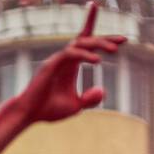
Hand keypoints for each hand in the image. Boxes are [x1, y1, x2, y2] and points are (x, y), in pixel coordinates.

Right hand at [12, 2, 125, 123]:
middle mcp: (65, 59)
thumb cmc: (49, 110)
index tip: (123, 38)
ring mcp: (57, 60)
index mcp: (71, 65)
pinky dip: (84, 55)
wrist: (29, 115)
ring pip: (80, 43)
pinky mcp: (51, 65)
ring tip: (115, 50)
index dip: (104, 39)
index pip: (88, 45)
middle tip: (124, 40)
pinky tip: (98, 61)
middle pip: (87, 40)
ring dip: (98, 44)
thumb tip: (102, 90)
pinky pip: (70, 54)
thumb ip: (89, 99)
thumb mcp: (75, 106)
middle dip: (105, 38)